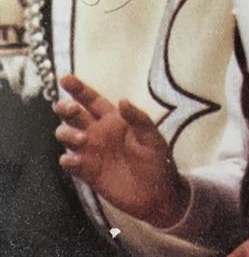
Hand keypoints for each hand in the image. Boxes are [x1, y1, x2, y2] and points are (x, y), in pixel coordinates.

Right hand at [55, 75, 188, 227]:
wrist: (158, 195)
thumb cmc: (158, 160)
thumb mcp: (152, 136)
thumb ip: (138, 118)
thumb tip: (122, 101)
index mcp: (114, 120)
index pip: (92, 100)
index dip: (78, 88)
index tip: (65, 78)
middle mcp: (99, 132)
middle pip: (74, 114)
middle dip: (66, 107)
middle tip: (71, 108)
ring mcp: (91, 152)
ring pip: (66, 136)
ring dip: (66, 133)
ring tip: (81, 139)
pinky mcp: (88, 173)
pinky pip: (70, 163)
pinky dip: (67, 160)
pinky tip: (73, 159)